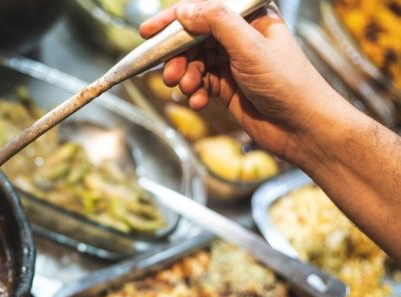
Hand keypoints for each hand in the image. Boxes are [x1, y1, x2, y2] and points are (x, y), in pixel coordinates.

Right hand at [139, 0, 342, 161]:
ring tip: (188, 89)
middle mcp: (240, 38)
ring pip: (194, 62)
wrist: (303, 129)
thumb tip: (185, 11)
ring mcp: (233, 63)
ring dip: (186, 76)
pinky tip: (199, 102)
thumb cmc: (289, 84)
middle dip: (178, 56)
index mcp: (250, 18)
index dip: (174, 20)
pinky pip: (200, 84)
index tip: (148, 32)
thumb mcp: (250, 47)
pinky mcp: (228, 87)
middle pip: (193, 38)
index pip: (204, 10)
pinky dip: (194, 93)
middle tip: (170, 73)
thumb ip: (217, 23)